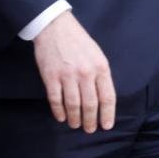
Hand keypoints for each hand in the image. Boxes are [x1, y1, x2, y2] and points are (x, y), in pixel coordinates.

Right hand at [33, 11, 115, 132]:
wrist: (56, 27)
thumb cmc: (79, 41)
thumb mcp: (97, 54)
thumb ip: (101, 74)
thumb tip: (103, 97)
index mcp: (101, 67)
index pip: (107, 96)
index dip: (107, 114)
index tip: (107, 125)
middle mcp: (86, 73)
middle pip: (90, 104)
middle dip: (91, 120)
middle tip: (90, 130)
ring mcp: (68, 76)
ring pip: (74, 104)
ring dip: (75, 118)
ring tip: (76, 125)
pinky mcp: (51, 77)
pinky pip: (56, 100)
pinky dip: (59, 111)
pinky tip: (61, 117)